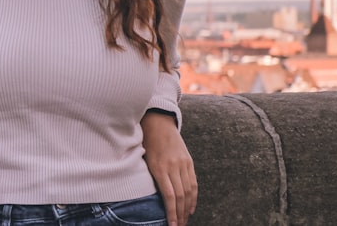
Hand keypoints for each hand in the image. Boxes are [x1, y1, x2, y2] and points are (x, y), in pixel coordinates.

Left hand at [141, 111, 196, 225]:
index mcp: (159, 167)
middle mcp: (173, 166)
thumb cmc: (145, 142)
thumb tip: (151, 198)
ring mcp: (183, 163)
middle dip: (180, 214)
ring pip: (189, 191)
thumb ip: (149, 177)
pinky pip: (193, 182)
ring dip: (187, 209)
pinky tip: (190, 208)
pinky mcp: (189, 161)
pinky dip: (193, 197)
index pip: (169, 195)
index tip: (171, 225)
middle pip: (181, 196)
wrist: (157, 122)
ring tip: (184, 221)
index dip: (171, 212)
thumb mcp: (142, 159)